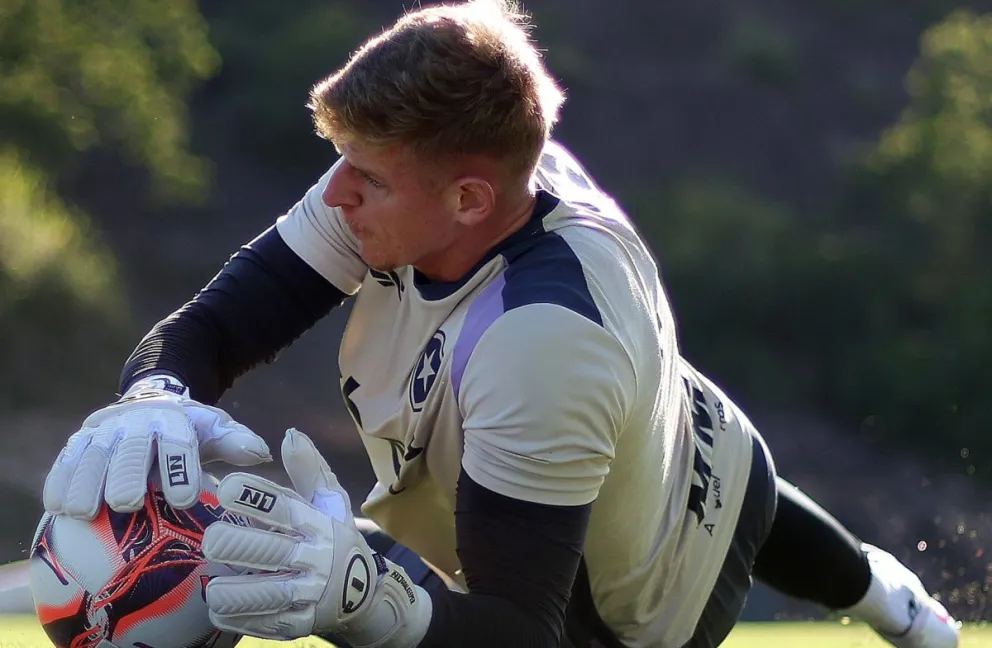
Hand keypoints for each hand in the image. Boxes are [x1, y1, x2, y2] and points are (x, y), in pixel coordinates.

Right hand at [43, 374, 270, 519]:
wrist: (151, 402)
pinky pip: (65, 461)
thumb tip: (260, 452)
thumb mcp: (213, 430)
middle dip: (128, 473)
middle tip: (128, 502)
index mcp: (172, 419)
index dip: (181, 467)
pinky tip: (55, 508)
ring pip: (91, 454)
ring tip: (82, 513)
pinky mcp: (78, 442)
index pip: (177, 441)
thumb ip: (234, 442)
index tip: (185, 498)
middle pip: (130, 448)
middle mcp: (134, 422)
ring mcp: (103, 431)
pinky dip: (59, 481)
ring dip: (84, 481)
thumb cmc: (189, 431)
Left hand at [202, 428, 431, 647]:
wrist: (364, 595)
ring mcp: (309, 594)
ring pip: (267, 594)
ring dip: (236, 591)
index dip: (256, 498)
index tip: (226, 488)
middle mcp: (315, 558)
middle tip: (212, 539)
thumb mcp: (329, 502)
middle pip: (272, 551)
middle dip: (238, 545)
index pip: (286, 508)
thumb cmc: (334, 537)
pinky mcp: (300, 623)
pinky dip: (240, 618)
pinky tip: (220, 610)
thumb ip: (308, 469)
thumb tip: (290, 434)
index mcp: (318, 524)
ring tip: (214, 586)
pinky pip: (266, 623)